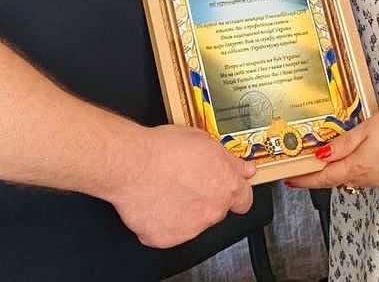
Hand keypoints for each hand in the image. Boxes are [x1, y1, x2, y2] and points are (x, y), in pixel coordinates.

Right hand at [107, 124, 255, 247]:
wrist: (134, 164)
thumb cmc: (164, 150)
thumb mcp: (204, 141)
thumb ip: (228, 160)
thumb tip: (242, 167)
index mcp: (226, 186)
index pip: (244, 199)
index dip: (234, 192)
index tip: (226, 187)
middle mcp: (212, 211)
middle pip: (216, 209)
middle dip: (204, 198)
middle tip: (186, 182)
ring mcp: (190, 228)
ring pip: (191, 222)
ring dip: (183, 209)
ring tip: (165, 188)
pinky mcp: (166, 238)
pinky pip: (166, 231)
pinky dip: (161, 220)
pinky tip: (153, 201)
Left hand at [283, 105, 378, 189]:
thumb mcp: (366, 128)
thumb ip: (343, 143)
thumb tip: (320, 155)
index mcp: (358, 166)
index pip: (324, 178)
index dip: (305, 180)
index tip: (290, 180)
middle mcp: (367, 178)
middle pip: (335, 181)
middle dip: (318, 176)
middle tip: (302, 168)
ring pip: (350, 180)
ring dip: (335, 173)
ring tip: (323, 162)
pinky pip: (364, 178)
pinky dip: (352, 171)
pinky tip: (351, 160)